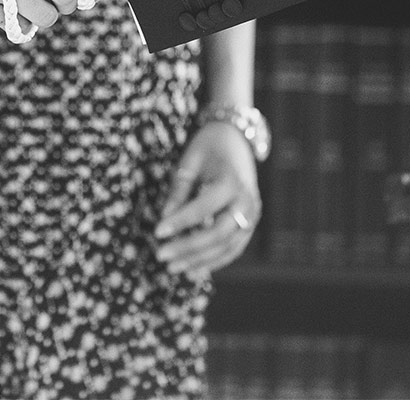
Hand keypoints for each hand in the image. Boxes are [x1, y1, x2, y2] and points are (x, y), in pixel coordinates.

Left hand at [153, 121, 260, 279]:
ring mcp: (253, 214)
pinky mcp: (252, 223)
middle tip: (161, 256)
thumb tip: (165, 217)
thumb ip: (179, 189)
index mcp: (231, 181)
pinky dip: (215, 261)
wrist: (238, 139)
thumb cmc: (209, 147)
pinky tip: (194, 269)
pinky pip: (234, 248)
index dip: (179, 222)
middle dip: (188, 248)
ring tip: (174, 268)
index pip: (203, 208)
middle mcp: (246, 201)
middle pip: (217, 234)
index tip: (157, 232)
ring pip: (227, 246)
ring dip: (200, 260)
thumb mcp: (190, 161)